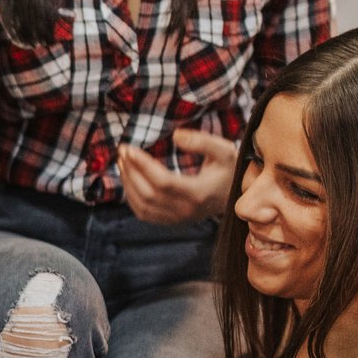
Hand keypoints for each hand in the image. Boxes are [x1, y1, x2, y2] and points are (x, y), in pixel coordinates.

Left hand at [117, 129, 237, 225]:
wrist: (235, 196)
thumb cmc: (229, 170)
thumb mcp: (224, 151)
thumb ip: (202, 141)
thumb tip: (175, 135)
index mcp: (199, 193)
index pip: (163, 181)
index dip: (142, 165)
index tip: (129, 148)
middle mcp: (186, 210)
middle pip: (148, 194)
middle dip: (131, 171)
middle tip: (122, 151)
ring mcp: (178, 219)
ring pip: (142, 205)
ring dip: (128, 183)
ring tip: (122, 162)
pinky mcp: (171, 221)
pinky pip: (144, 213)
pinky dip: (131, 197)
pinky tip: (129, 179)